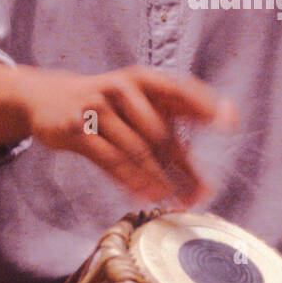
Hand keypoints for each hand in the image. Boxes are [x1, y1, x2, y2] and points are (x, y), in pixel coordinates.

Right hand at [20, 65, 237, 205]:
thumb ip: (176, 129)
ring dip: (157, 180)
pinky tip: (145, 197)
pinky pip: (109, 160)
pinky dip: (129, 181)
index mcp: (144, 79)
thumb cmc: (111, 108)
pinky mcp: (78, 129)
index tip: (229, 123)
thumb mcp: (141, 108)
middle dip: (181, 168)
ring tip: (173, 203)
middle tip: (199, 195)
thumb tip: (213, 163)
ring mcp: (98, 107)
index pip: (180, 89)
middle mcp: (124, 89)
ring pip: (136, 151)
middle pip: (159, 133)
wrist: (52, 99)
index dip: (205, 105)